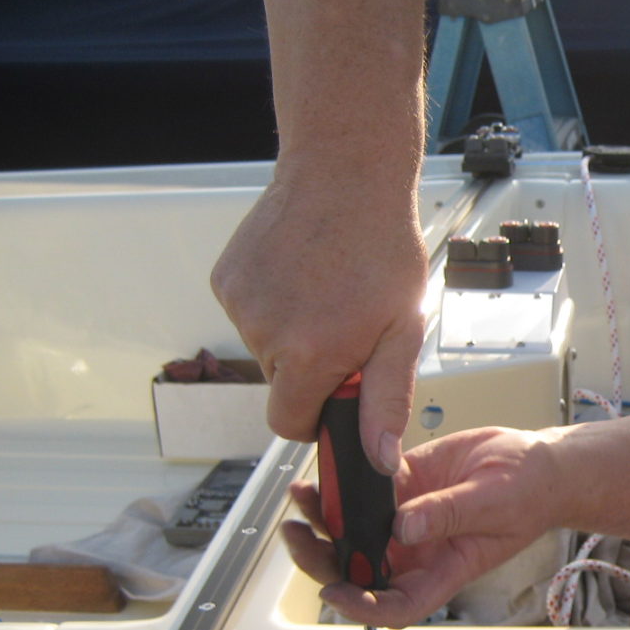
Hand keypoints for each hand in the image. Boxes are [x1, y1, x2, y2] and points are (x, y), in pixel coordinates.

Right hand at [212, 171, 426, 472]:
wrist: (345, 172)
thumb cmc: (381, 245)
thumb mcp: (402, 330)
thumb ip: (386, 399)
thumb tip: (379, 457)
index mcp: (306, 356)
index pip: (288, 424)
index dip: (316, 417)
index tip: (338, 393)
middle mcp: (263, 333)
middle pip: (281, 384)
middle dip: (312, 368)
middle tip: (348, 324)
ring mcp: (240, 303)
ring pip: (267, 346)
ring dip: (295, 332)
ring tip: (328, 289)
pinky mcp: (226, 277)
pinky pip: (252, 312)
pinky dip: (276, 303)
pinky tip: (304, 271)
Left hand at [282, 426, 562, 627]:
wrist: (537, 462)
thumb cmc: (529, 493)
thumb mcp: (492, 503)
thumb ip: (448, 513)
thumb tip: (404, 525)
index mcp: (442, 570)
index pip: (396, 605)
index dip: (362, 607)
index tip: (336, 592)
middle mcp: (417, 552)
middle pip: (360, 571)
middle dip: (323, 560)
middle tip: (299, 537)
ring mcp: (406, 520)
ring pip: (353, 531)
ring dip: (323, 520)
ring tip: (303, 496)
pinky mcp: (403, 485)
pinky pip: (363, 490)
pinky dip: (340, 482)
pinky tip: (325, 470)